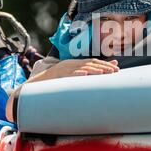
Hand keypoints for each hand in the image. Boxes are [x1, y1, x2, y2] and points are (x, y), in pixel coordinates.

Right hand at [5, 58, 119, 121]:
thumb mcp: (69, 79)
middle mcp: (69, 64)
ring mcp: (63, 69)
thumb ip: (82, 76)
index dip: (105, 65)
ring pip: (81, 68)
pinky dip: (76, 74)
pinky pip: (67, 75)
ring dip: (93, 70)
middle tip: (115, 72)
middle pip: (90, 64)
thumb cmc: (54, 85)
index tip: (116, 69)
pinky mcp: (57, 76)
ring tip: (104, 73)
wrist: (34, 88)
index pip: (92, 62)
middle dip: (103, 67)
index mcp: (73, 64)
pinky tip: (84, 75)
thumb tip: (98, 78)